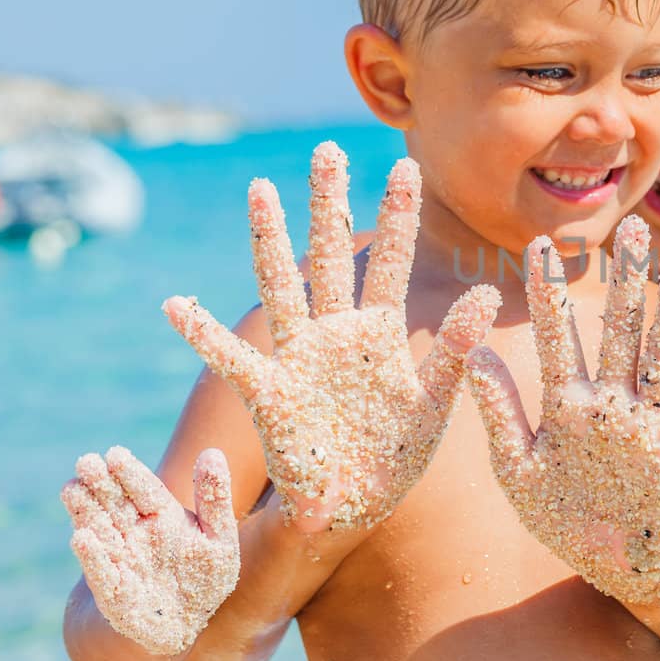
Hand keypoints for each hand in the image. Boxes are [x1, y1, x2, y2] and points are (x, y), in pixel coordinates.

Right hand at [61, 446, 238, 654]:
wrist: (185, 624)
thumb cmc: (205, 578)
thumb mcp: (219, 537)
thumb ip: (215, 497)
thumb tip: (212, 451)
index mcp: (162, 517)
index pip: (144, 490)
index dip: (130, 473)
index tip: (115, 453)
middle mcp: (135, 534)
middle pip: (115, 504)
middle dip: (100, 484)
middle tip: (85, 461)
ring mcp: (121, 560)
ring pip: (100, 530)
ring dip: (85, 511)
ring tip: (71, 488)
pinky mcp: (113, 592)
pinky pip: (103, 573)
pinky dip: (93, 557)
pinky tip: (81, 539)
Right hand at [163, 141, 498, 531]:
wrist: (351, 511)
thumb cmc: (395, 458)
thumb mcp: (434, 405)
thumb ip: (453, 351)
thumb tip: (486, 296)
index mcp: (380, 333)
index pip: (390, 262)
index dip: (398, 215)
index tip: (406, 163)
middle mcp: (336, 333)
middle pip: (330, 254)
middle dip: (328, 203)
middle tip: (327, 149)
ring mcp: (299, 357)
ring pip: (282, 286)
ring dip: (269, 238)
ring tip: (259, 189)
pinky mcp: (270, 393)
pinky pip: (230, 359)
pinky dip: (202, 334)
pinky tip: (173, 305)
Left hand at [466, 215, 659, 603]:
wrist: (607, 569)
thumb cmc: (560, 519)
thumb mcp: (516, 469)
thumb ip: (499, 411)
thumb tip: (472, 352)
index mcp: (569, 405)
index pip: (559, 336)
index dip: (550, 292)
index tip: (540, 244)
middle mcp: (612, 406)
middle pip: (621, 331)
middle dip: (626, 280)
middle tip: (631, 228)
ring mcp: (648, 431)